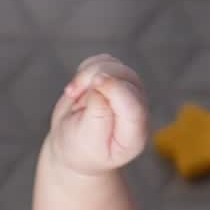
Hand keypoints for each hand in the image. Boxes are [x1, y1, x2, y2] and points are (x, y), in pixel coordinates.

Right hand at [48, 54, 148, 174]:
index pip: (134, 106)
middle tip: (71, 92)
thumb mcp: (87, 141)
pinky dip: (87, 69)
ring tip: (72, 93)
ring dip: (88, 73)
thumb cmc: (81, 148)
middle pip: (125, 79)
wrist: (74, 145)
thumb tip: (100, 85)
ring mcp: (129, 92)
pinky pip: (104, 61)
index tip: (94, 82)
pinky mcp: (117, 79)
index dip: (115, 89)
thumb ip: (97, 115)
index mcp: (134, 135)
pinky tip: (78, 88)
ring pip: (114, 65)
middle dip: (95, 77)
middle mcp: (137, 111)